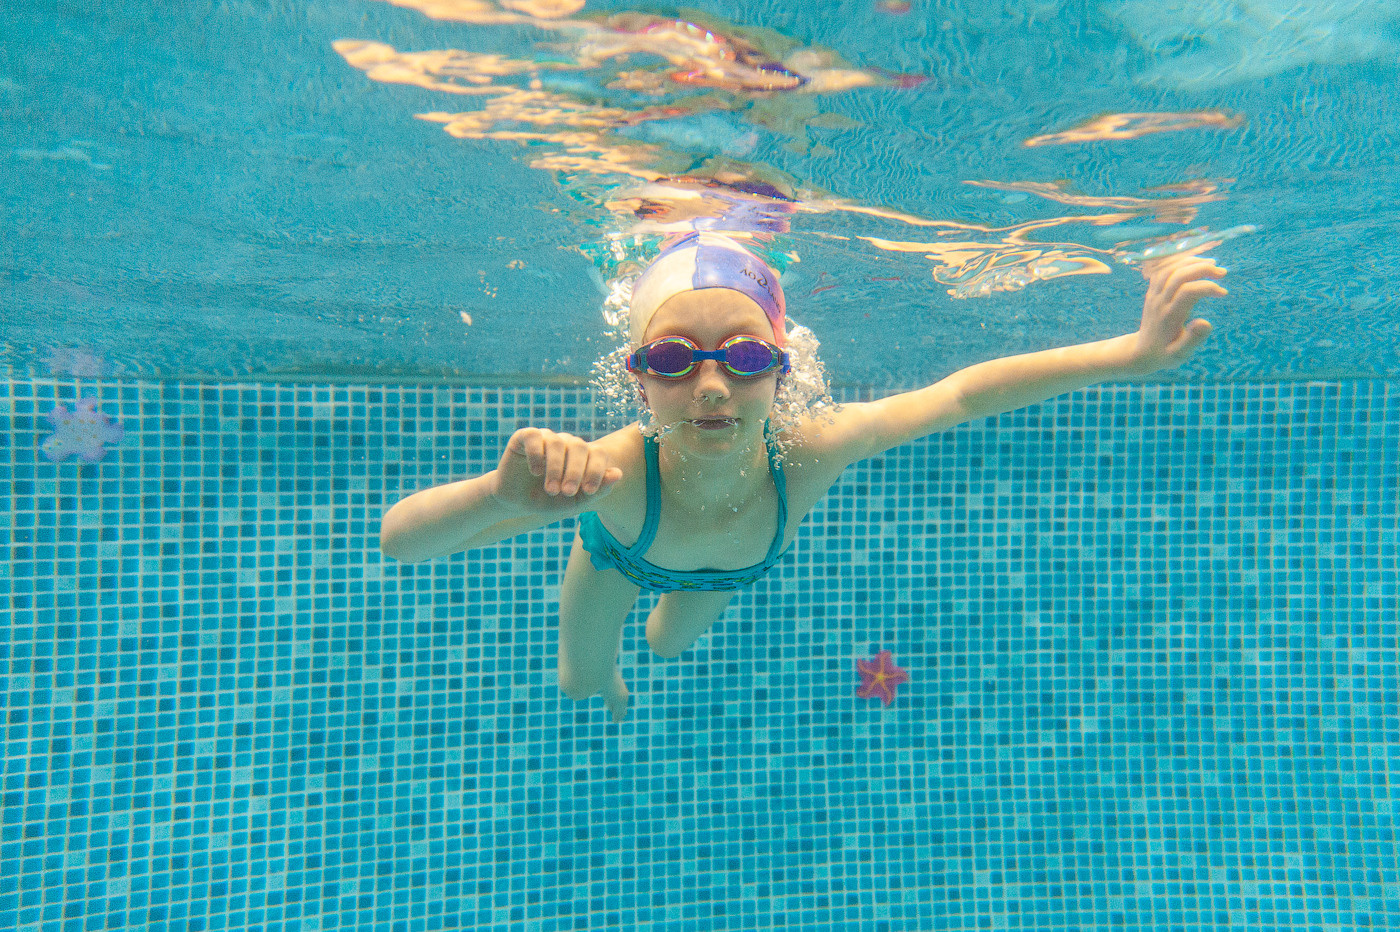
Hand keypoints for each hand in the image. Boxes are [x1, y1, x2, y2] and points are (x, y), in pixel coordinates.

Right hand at [491, 428, 622, 513]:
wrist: (517, 503)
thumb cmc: (548, 501)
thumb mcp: (575, 501)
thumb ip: (597, 490)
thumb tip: (618, 473)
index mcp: (583, 456)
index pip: (598, 453)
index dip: (597, 471)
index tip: (589, 491)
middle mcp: (566, 443)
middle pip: (579, 446)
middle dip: (576, 471)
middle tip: (567, 492)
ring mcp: (546, 437)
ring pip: (557, 443)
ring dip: (556, 468)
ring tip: (551, 489)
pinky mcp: (524, 437)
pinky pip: (534, 436)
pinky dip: (537, 454)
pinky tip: (536, 472)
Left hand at [1129, 245, 1227, 374]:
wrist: (1142, 352)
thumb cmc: (1165, 354)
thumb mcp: (1180, 355)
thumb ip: (1193, 340)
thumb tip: (1206, 323)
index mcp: (1169, 317)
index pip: (1188, 291)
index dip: (1208, 287)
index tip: (1223, 293)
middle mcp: (1159, 302)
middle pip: (1178, 275)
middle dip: (1202, 269)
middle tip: (1222, 273)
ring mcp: (1153, 295)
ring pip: (1169, 268)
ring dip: (1191, 261)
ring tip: (1212, 263)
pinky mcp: (1151, 292)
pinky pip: (1161, 269)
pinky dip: (1179, 261)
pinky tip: (1194, 262)